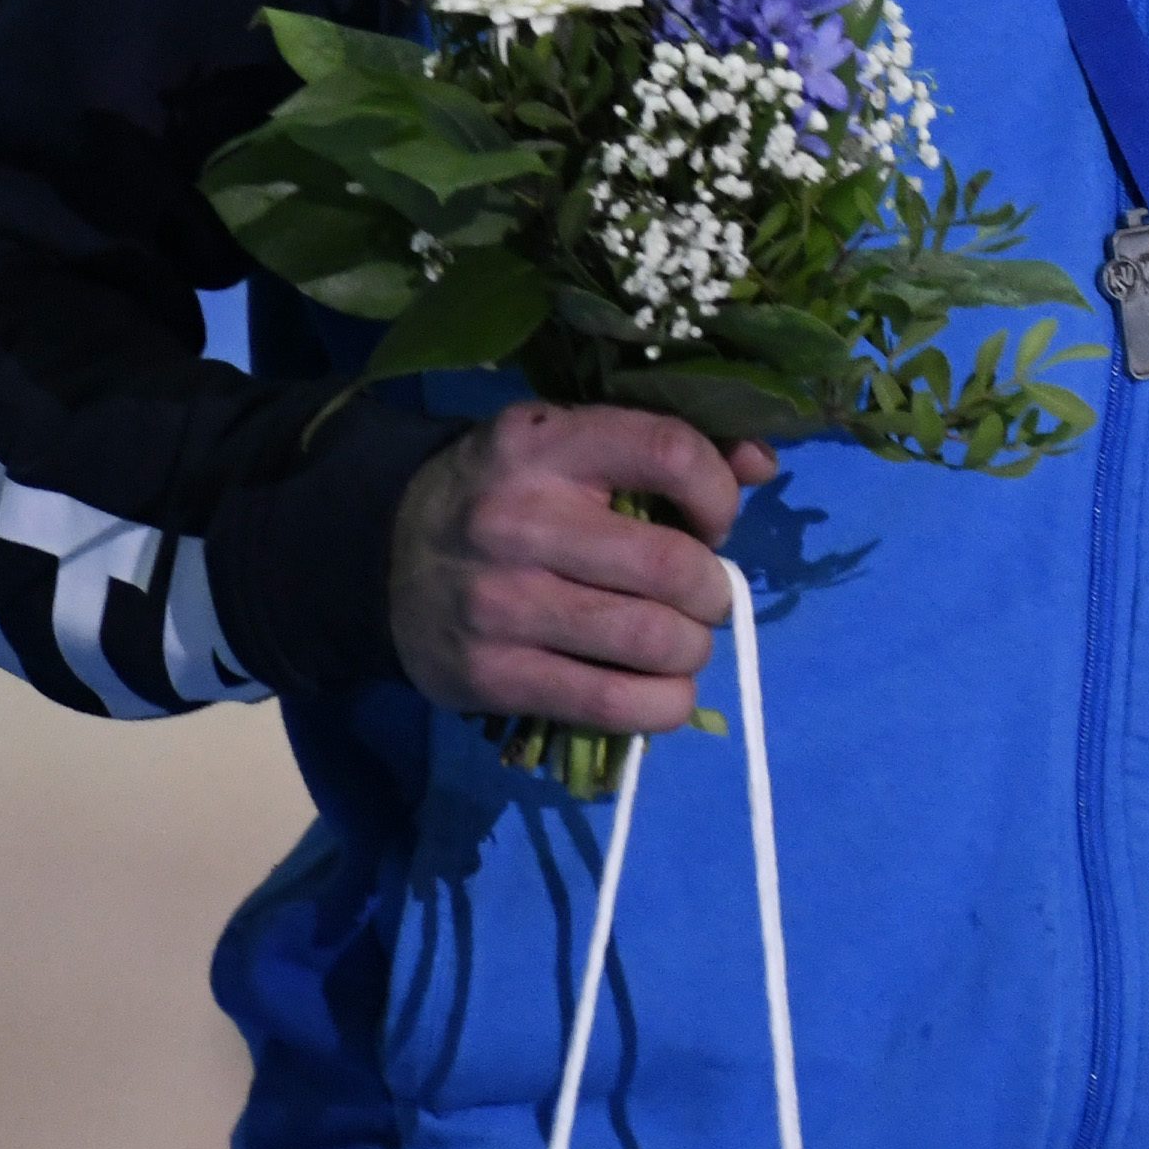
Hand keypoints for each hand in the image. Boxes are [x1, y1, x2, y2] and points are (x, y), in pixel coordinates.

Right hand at [385, 401, 778, 736]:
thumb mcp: (572, 442)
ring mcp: (498, 603)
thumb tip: (764, 464)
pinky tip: (666, 693)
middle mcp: (517, 520)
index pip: (670, 453)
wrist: (384, 550)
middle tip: (703, 597)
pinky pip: (606, 703)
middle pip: (671, 567)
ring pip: (650, 640)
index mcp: (545, 444)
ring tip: (682, 643)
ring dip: (692, 650)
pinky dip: (661, 705)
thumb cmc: (511, 491)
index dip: (718, 495)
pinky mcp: (487, 675)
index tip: (715, 522)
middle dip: (713, 591)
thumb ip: (669, 444)